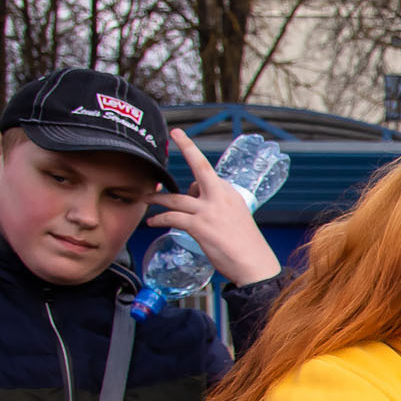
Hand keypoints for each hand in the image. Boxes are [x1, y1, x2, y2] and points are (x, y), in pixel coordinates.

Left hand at [145, 129, 283, 285]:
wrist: (255, 265)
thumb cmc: (246, 246)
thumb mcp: (235, 218)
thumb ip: (215, 206)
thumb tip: (194, 200)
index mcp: (231, 194)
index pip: (208, 176)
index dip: (193, 172)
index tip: (184, 142)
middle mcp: (221, 197)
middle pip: (201, 167)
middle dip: (187, 147)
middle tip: (176, 134)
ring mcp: (209, 211)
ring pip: (176, 198)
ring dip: (157, 199)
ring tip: (146, 200)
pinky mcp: (199, 226)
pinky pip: (172, 218)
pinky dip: (159, 219)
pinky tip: (153, 222)